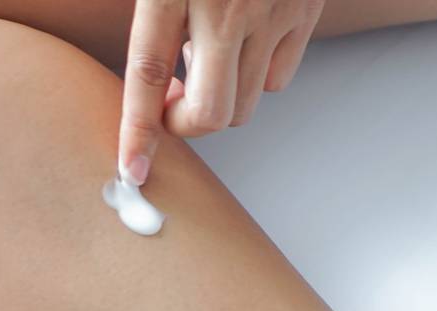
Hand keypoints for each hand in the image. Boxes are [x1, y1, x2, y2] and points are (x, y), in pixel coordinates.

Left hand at [118, 0, 324, 184]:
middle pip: (209, 112)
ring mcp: (271, 13)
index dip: (138, 130)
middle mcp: (226, 8)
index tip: (132, 168)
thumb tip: (157, 82)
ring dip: (221, 98)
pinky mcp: (304, 13)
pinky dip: (257, 78)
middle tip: (176, 100)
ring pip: (245, 104)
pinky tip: (243, 43)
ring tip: (208, 50)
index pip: (148, 74)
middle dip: (187, 123)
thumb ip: (156, 14)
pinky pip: (278, 79)